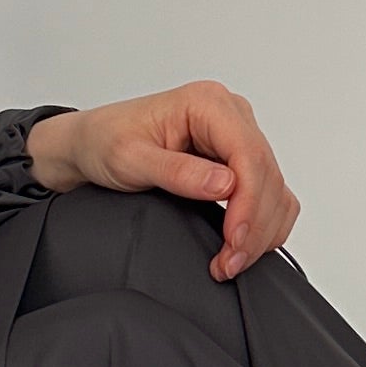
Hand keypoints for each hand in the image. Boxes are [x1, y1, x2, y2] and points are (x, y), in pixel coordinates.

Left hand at [26, 82, 301, 279]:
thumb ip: (178, 172)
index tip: (233, 241)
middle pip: (267, 175)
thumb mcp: (130, 159)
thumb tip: (225, 185)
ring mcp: (238, 137)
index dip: (249, 204)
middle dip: (254, 226)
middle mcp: (230, 115)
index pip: (249, 155)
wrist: (91, 144)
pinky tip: (241, 245)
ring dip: (261, 230)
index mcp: (207, 103)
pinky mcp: (239, 160)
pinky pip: (270, 193)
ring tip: (230, 261)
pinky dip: (263, 224)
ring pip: (274, 188)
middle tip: (229, 263)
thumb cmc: (105, 142)